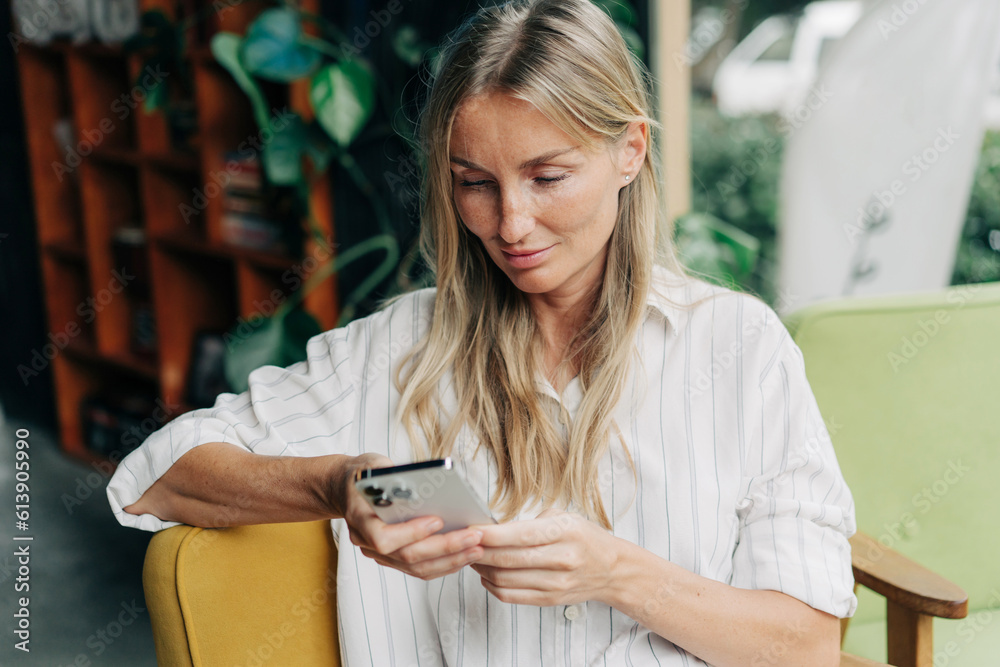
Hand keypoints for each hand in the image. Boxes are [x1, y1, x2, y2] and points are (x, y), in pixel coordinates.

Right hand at [338, 453, 483, 579]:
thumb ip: (398, 477)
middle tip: (475, 537)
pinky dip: (445, 564)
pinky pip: (420, 569)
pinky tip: (466, 554)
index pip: (384, 538)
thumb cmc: (366, 474)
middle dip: (445, 547)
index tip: (438, 520)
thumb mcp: (377, 466)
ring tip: (478, 548)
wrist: (347, 488)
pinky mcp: (393, 559)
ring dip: (451, 560)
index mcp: (359, 518)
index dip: (412, 533)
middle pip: (408, 556)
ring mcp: (379, 555)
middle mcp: (365, 542)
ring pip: (417, 568)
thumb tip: (433, 483)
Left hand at [470, 508, 621, 605]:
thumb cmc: (584, 537)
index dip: (491, 534)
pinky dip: (492, 586)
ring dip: (483, 568)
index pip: (520, 535)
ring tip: (473, 556)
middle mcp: (562, 559)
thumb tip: (492, 527)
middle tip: (465, 542)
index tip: (471, 529)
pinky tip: (486, 574)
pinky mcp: (550, 600)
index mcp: (565, 532)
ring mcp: (556, 583)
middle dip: (480, 551)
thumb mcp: (565, 517)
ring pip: (506, 579)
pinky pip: (511, 596)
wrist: (612, 569)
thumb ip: (530, 522)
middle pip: (508, 559)